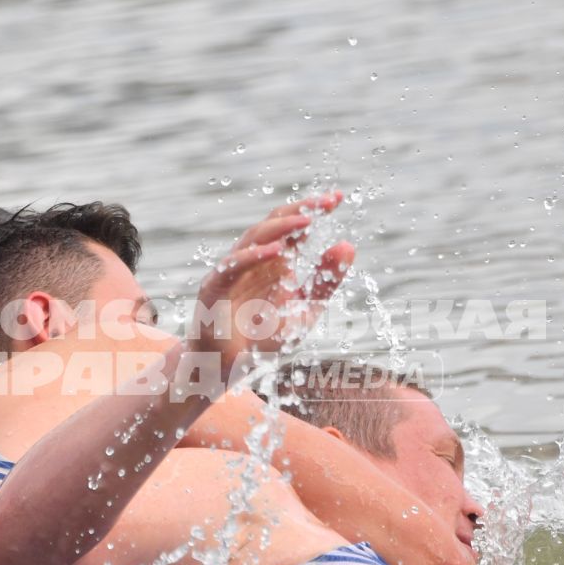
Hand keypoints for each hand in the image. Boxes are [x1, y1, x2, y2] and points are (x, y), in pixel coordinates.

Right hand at [190, 191, 354, 376]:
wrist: (227, 367)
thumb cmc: (262, 338)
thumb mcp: (304, 310)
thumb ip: (325, 281)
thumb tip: (348, 245)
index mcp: (274, 261)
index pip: (294, 226)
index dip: (314, 208)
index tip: (338, 197)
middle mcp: (253, 259)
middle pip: (274, 222)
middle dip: (301, 210)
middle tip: (328, 201)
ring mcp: (233, 270)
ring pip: (254, 238)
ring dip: (280, 228)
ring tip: (307, 220)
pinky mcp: (215, 288)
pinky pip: (233, 266)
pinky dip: (253, 256)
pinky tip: (277, 250)